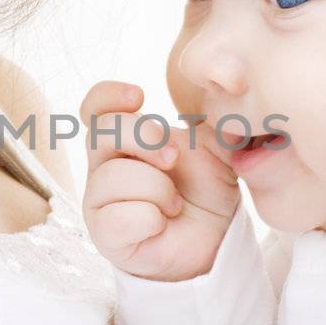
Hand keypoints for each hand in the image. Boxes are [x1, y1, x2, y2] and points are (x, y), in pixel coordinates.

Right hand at [79, 80, 240, 281]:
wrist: (213, 242)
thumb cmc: (204, 190)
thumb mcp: (217, 149)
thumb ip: (217, 119)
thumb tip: (230, 82)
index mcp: (124, 139)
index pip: (95, 107)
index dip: (108, 96)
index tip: (139, 96)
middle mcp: (103, 166)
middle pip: (101, 133)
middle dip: (143, 138)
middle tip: (172, 158)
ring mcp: (100, 201)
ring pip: (114, 178)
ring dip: (158, 189)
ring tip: (174, 204)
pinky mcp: (106, 234)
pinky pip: (121, 217)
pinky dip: (152, 219)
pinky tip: (161, 224)